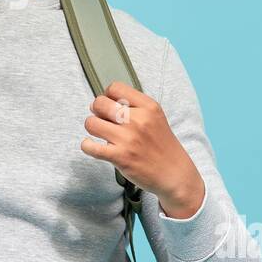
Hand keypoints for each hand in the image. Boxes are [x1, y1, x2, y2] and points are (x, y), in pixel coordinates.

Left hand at [81, 80, 204, 218]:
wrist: (174, 174)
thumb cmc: (162, 146)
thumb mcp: (156, 118)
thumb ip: (135, 106)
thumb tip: (105, 100)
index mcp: (148, 107)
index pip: (115, 87)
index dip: (107, 95)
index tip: (109, 105)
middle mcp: (138, 120)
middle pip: (99, 103)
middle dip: (96, 111)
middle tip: (102, 119)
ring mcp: (128, 139)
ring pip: (91, 123)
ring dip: (92, 128)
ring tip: (100, 134)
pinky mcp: (120, 157)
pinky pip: (89, 146)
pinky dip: (87, 146)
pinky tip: (93, 146)